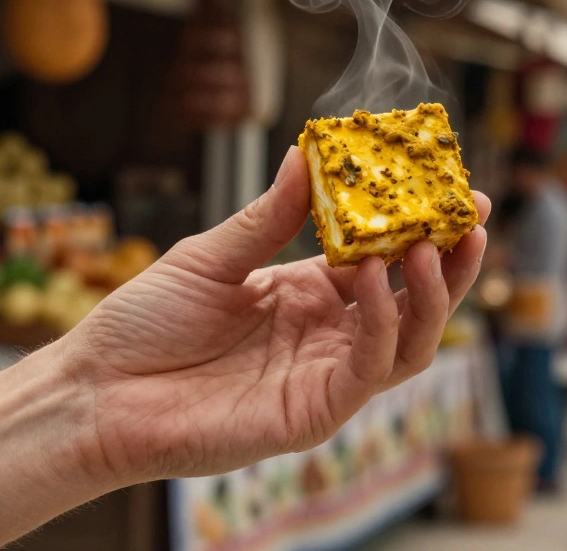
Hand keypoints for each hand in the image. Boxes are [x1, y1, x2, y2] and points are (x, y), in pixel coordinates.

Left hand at [63, 146, 489, 483]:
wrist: (96, 390)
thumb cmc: (145, 324)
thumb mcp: (211, 255)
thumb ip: (267, 216)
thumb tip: (306, 155)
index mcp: (313, 294)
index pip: (389, 260)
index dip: (426, 230)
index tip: (457, 191)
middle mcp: (331, 335)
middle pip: (417, 302)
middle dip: (452, 262)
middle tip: (470, 218)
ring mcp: (328, 376)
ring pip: (412, 342)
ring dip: (429, 295)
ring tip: (427, 246)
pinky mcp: (315, 412)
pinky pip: (368, 369)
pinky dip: (382, 324)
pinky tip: (374, 279)